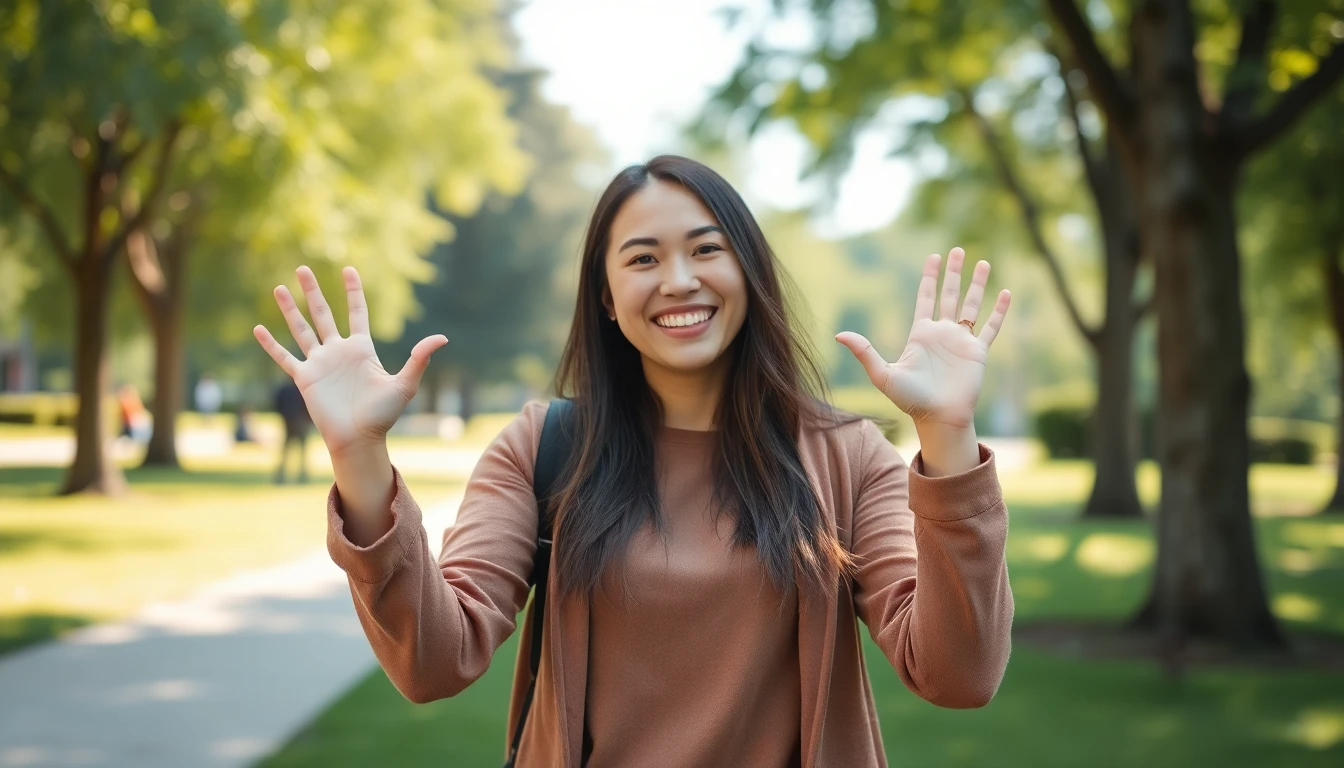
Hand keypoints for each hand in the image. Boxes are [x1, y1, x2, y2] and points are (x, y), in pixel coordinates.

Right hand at [253, 265, 446, 456]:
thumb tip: (443, 337)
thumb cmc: (383, 415)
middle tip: (303, 268)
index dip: (353, 292)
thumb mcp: (404, 384)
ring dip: (290, 309)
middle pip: (323, 314)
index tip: (348, 269)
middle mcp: (338, 352)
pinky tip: (258, 329)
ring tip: (278, 287)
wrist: (359, 439)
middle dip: (313, 291)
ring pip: (301, 330)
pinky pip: (285, 358)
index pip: (356, 312)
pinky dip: (271, 345)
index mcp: (361, 349)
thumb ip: (419, 358)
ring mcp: (320, 363)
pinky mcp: (305, 378)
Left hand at [836, 247, 1010, 429]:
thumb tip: (838, 335)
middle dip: (954, 273)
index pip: (926, 298)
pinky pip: (991, 327)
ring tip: (984, 262)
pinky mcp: (978, 352)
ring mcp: (961, 341)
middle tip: (959, 250)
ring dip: (978, 284)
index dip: (930, 277)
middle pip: (950, 295)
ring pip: (972, 306)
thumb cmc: (910, 400)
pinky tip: (1007, 293)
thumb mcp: (883, 374)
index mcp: (921, 334)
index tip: (934, 256)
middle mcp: (942, 334)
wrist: (938, 418)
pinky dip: (1000, 310)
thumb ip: (864, 352)